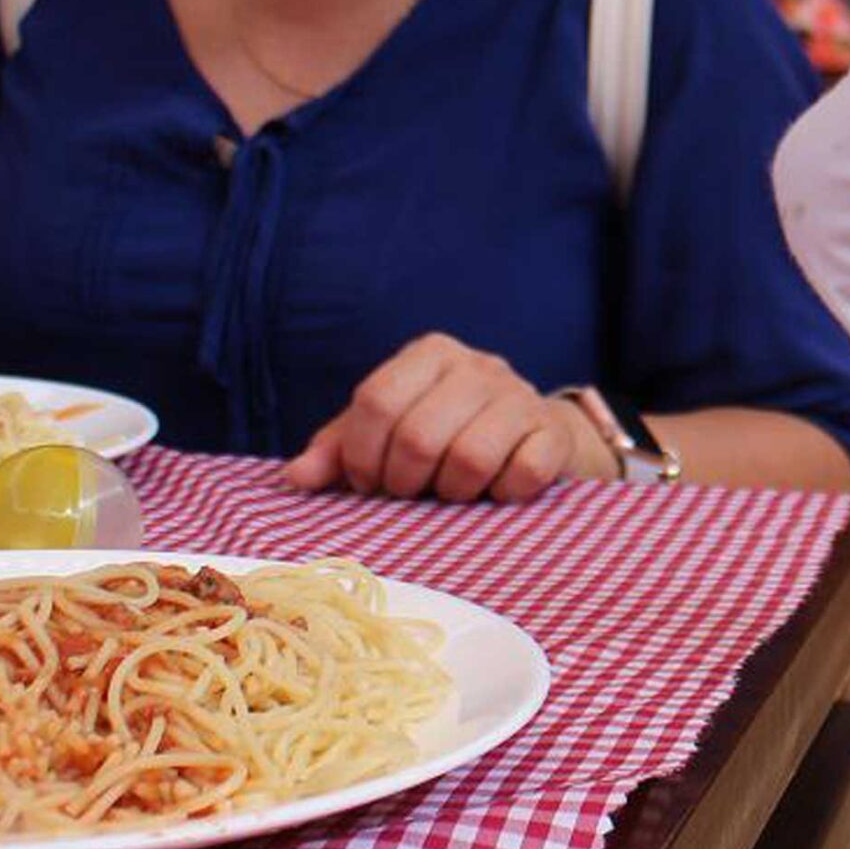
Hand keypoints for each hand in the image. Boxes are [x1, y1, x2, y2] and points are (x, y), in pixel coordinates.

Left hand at [281, 334, 615, 502]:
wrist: (537, 437)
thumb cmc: (449, 436)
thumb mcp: (389, 435)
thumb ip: (340, 450)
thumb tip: (296, 477)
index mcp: (429, 354)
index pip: (376, 401)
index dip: (362, 456)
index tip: (369, 484)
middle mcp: (476, 365)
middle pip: (419, 435)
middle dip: (405, 482)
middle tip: (410, 494)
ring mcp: (520, 395)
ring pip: (470, 458)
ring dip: (454, 493)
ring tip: (454, 493)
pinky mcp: (553, 431)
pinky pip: (522, 472)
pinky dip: (504, 494)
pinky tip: (498, 491)